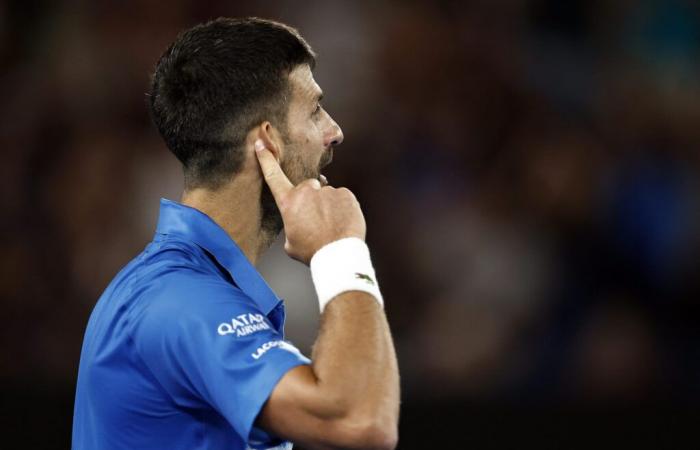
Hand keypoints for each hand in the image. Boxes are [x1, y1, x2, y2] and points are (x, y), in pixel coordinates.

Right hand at [255, 140, 365, 264]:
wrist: (337, 254)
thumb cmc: (312, 252)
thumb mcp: (291, 242)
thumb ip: (292, 226)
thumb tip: (298, 223)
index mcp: (289, 202)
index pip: (273, 175)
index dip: (266, 158)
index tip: (260, 143)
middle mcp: (307, 192)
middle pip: (308, 188)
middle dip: (312, 199)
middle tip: (318, 220)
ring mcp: (327, 191)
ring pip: (327, 195)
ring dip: (329, 206)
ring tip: (332, 225)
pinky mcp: (346, 194)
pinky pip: (343, 198)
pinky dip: (343, 208)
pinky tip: (342, 222)